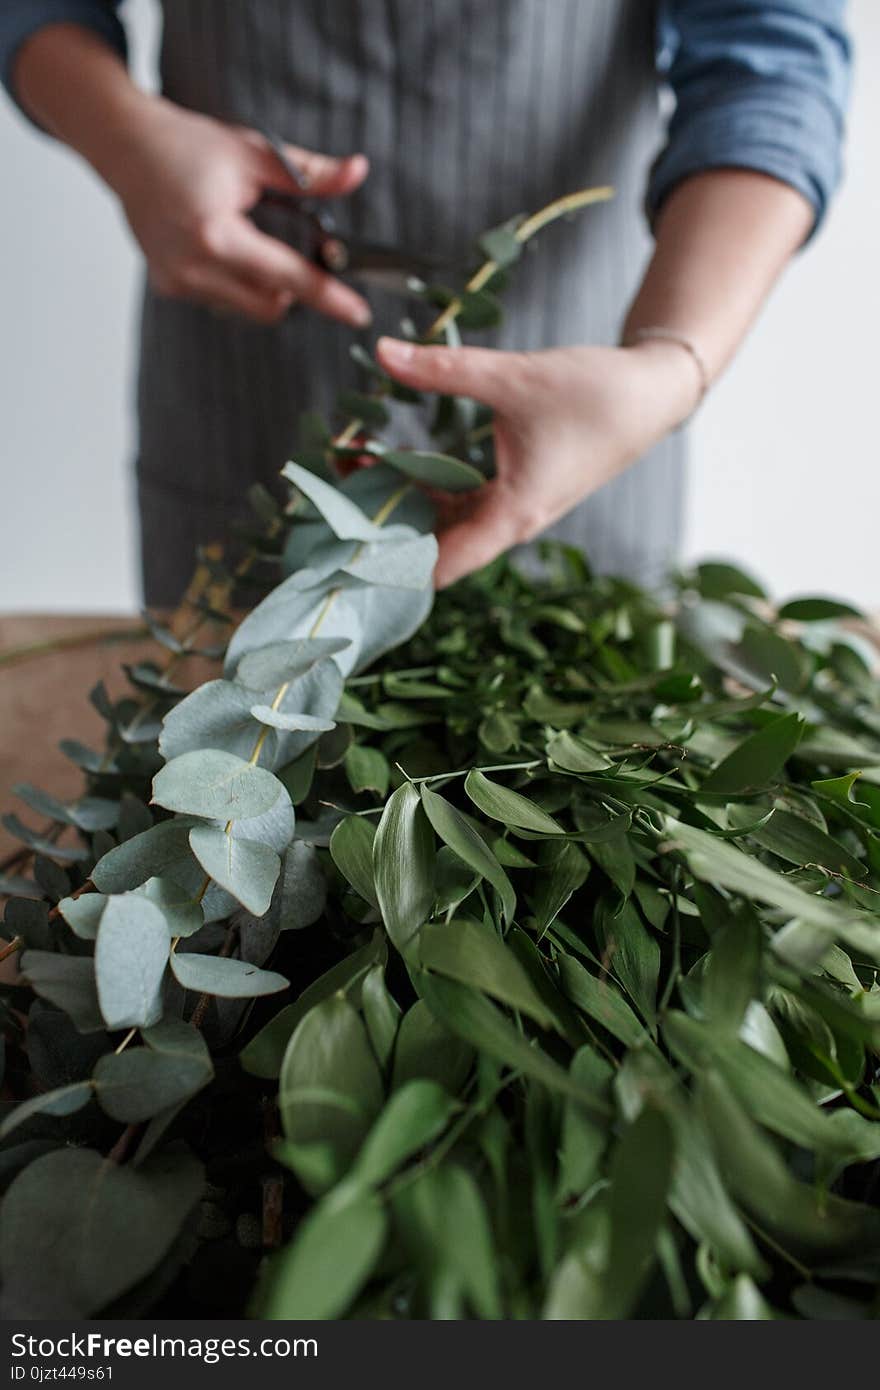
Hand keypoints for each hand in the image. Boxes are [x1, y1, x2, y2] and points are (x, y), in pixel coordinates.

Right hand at [102, 97, 370, 325]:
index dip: (328, 296)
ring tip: (247, 240)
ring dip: (261, 286)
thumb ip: (309, 172)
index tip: (358, 315)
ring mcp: (176, 281)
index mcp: (216, 234)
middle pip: (270, 307)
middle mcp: (192, 266)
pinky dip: (234, 283)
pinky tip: (220, 248)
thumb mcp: (254, 153)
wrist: (126, 147)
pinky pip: (220, 301)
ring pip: (245, 308)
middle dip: (291, 289)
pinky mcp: (167, 286)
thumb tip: (357, 172)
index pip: (288, 276)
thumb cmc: (188, 146)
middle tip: (295, 254)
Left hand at [375, 337, 699, 586]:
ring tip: (349, 470)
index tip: (343, 548)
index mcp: (512, 514)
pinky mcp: (514, 491)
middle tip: (328, 496)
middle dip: (380, 526)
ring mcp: (511, 509)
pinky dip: (422, 487)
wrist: (652, 393)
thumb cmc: (596, 392)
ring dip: (398, 502)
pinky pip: (457, 502)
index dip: (389, 563)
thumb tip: (384, 351)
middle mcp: (509, 522)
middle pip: (432, 546)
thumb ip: (445, 368)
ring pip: (442, 522)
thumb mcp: (514, 377)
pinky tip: (386, 462)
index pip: (439, 566)